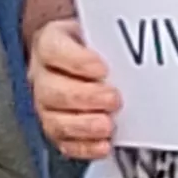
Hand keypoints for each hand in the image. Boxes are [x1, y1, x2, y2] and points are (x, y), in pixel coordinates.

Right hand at [31, 18, 120, 160]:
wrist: (81, 56)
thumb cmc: (90, 44)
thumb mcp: (96, 30)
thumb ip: (108, 38)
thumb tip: (134, 44)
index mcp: (49, 44)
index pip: (53, 50)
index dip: (77, 61)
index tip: (102, 68)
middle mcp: (42, 76)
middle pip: (53, 90)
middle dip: (86, 97)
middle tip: (113, 99)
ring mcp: (46, 105)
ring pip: (55, 120)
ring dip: (84, 125)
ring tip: (108, 125)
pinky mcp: (56, 128)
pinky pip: (65, 142)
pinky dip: (85, 146)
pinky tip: (103, 144)